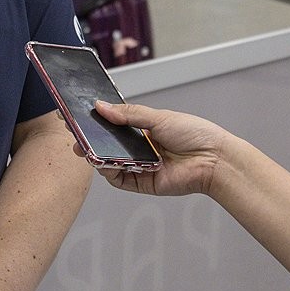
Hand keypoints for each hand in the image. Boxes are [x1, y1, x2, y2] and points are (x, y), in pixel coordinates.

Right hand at [90, 101, 229, 195]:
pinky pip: (120, 179)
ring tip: (88, 148)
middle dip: (91, 140)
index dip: (97, 122)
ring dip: (97, 156)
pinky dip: (110, 172)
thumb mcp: (158, 117)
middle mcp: (141, 148)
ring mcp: (141, 166)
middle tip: (75, 135)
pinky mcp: (143, 183)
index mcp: (144, 130)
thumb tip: (101, 107)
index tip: (79, 117)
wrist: (214, 158)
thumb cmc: (194, 134)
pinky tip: (105, 163)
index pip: (114, 125)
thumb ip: (128, 114)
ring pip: (110, 163)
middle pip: (109, 145)